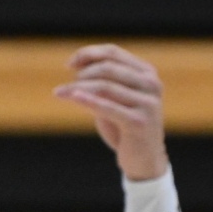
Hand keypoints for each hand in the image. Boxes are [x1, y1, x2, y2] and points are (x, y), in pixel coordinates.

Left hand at [53, 44, 170, 180]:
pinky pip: (107, 107)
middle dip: (83, 73)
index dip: (88, 54)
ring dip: (78, 87)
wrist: (143, 159)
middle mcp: (151, 84)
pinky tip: (72, 97)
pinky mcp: (139, 122)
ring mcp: (147, 103)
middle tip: (67, 84)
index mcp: (147, 73)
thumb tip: (76, 62)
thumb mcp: (114, 99)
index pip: (113, 52)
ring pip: (105, 86)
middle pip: (108, 67)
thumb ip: (101, 81)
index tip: (69, 64)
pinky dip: (87, 100)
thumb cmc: (124, 126)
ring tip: (61, 92)